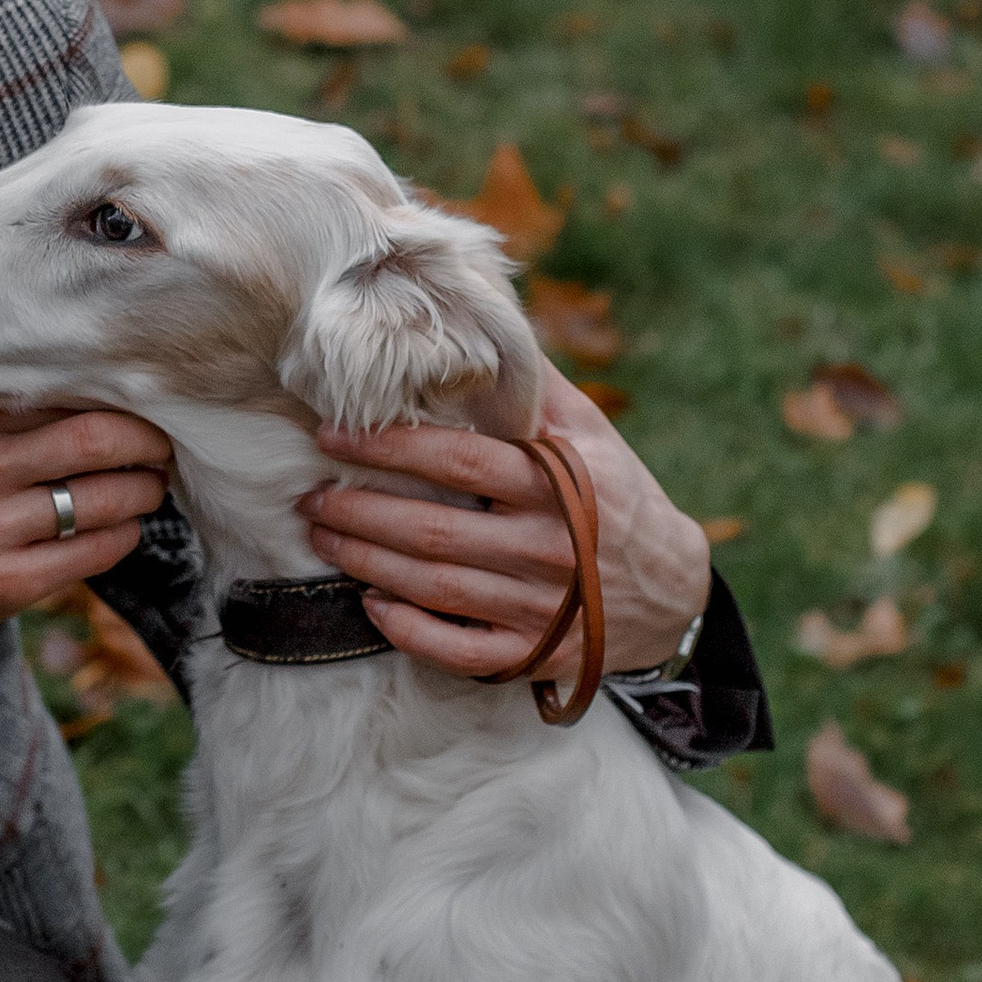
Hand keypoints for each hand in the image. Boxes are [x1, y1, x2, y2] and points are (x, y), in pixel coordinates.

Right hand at [0, 403, 171, 757]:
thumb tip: (95, 380)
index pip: (63, 389)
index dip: (119, 395)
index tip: (143, 401)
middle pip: (96, 439)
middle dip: (148, 444)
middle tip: (161, 448)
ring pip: (105, 501)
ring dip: (144, 493)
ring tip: (147, 488)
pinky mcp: (1, 586)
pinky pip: (93, 553)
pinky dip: (122, 537)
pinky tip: (118, 530)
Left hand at [299, 365, 709, 685]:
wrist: (673, 591)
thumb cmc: (617, 497)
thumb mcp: (593, 436)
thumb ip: (537, 390)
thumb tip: (482, 326)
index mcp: (559, 484)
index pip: (459, 460)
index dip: (390, 447)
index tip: (333, 437)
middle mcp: (548, 547)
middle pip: (433, 529)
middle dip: (360, 512)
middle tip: (308, 498)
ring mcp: (543, 607)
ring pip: (435, 588)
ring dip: (367, 564)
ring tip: (323, 537)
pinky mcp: (536, 654)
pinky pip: (461, 651)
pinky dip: (410, 632)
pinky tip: (371, 607)